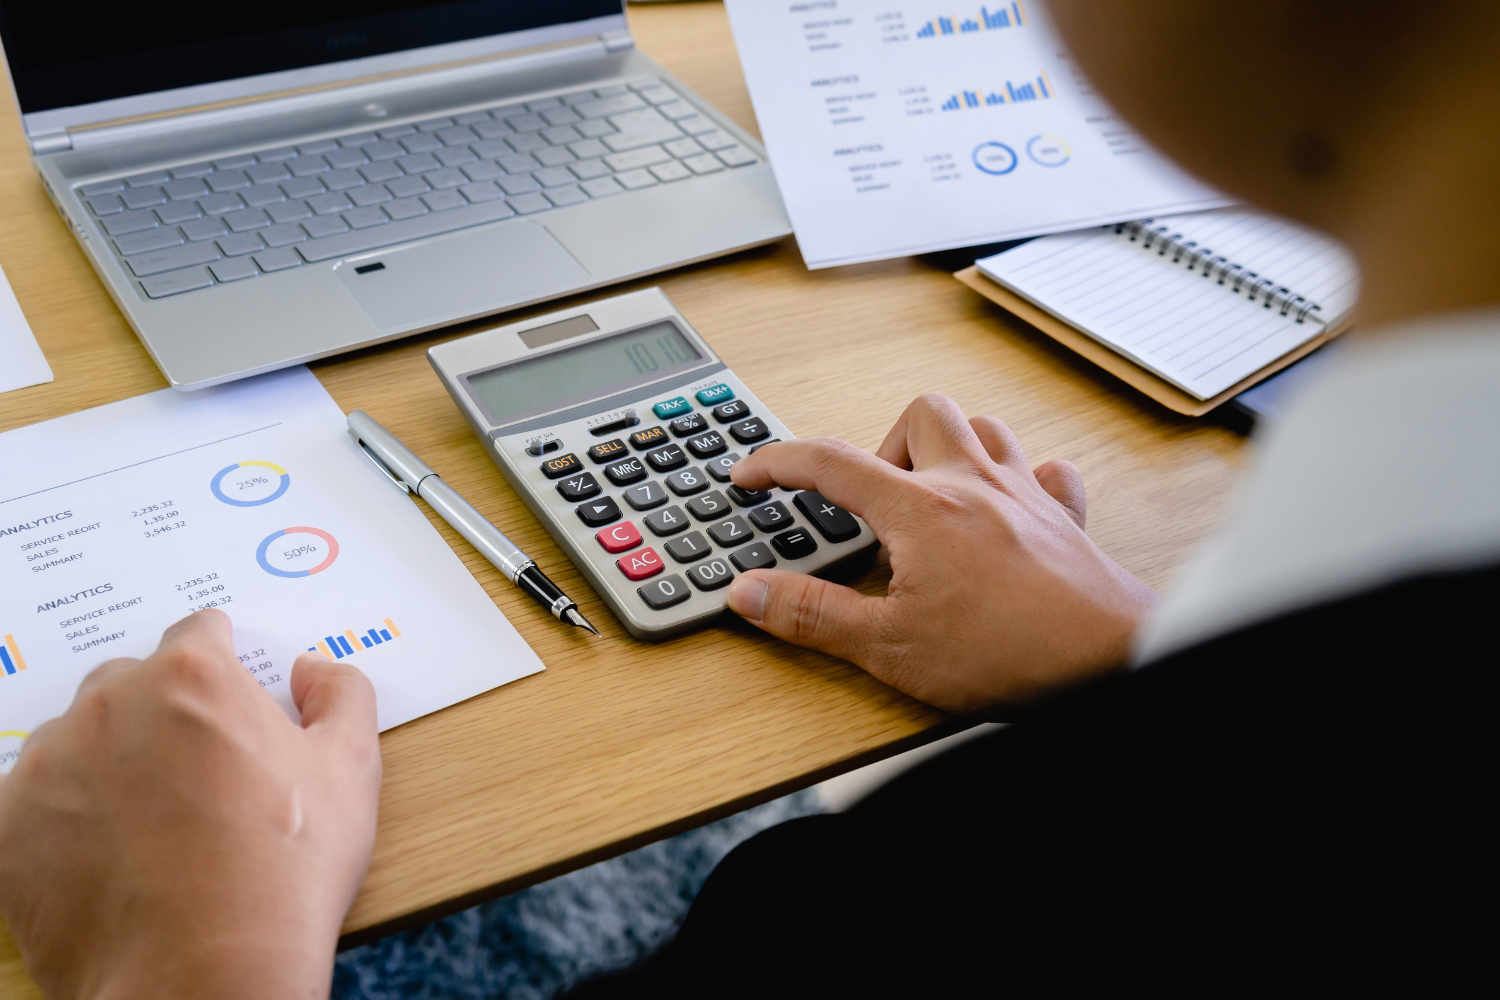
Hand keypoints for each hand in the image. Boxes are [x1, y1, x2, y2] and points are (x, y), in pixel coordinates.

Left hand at [0, 610, 380, 999]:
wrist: (202, 975)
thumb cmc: (282, 872)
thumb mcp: (351, 769)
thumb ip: (340, 693)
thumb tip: (309, 671)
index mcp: (193, 676)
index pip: (200, 632)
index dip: (224, 663)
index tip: (229, 698)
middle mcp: (110, 704)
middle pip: (135, 683)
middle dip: (165, 716)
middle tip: (203, 776)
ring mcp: (49, 764)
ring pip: (80, 741)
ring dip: (112, 766)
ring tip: (158, 828)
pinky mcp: (7, 827)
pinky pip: (35, 803)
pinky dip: (68, 820)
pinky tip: (115, 859)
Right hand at [726, 395, 1158, 712]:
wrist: (1109, 658)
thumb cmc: (1009, 653)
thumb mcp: (890, 648)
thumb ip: (814, 615)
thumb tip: (751, 593)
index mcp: (921, 510)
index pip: (830, 464)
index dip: (778, 463)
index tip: (752, 474)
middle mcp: (973, 485)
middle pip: (919, 416)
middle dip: (882, 446)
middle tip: (869, 503)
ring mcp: (1024, 495)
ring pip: (982, 428)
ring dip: (947, 447)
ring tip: (928, 495)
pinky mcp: (1065, 519)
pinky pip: (1045, 471)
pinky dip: (1021, 478)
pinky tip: (1009, 507)